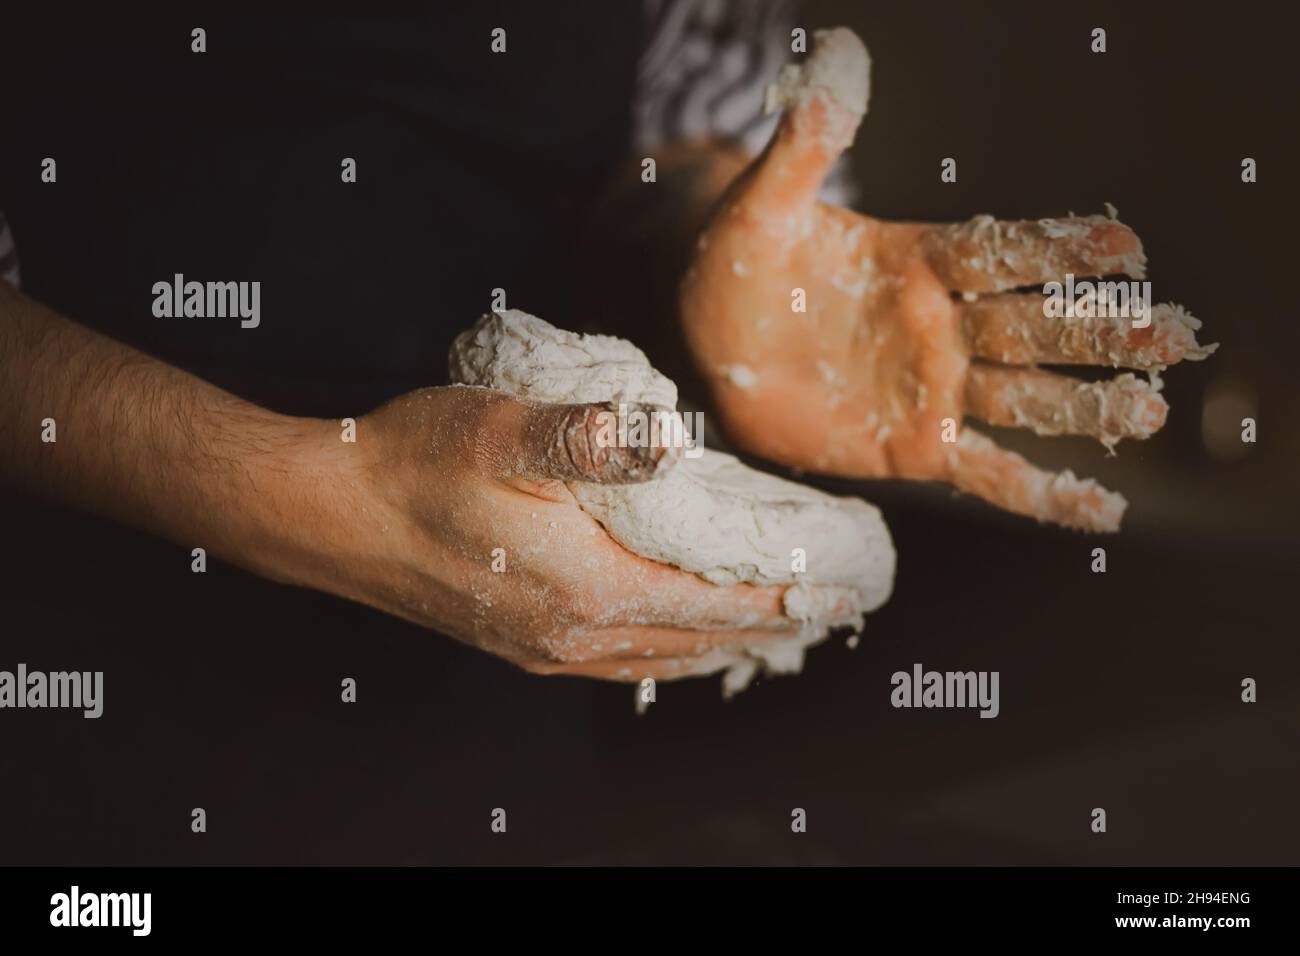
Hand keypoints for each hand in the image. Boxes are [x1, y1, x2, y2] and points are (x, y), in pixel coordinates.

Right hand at [306, 386, 853, 679]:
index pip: (714, 601)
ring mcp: (542, 645)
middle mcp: (573, 632)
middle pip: (697, 638)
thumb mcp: (500, 432)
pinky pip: (617, 661)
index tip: (839, 591)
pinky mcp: (516, 640)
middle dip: (768, 626)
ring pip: (659, 658)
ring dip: (720, 645)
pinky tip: (670, 643)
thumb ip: (588, 439)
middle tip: (826, 613)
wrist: (328, 513)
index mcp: (587, 586)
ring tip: (767, 632)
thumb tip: (665, 438)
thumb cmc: (412, 463)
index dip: (783, 595)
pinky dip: (666, 653)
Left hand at [679, 28, 1213, 531]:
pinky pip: (990, 475)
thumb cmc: (738, 271)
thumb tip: (839, 55)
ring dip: (1088, 407)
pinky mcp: (917, 448)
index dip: (1059, 250)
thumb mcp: (764, 206)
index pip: (1001, 251)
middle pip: (1034, 327)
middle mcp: (943, 325)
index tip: (1124, 247)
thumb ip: (807, 145)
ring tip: (1149, 411)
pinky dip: (1043, 496)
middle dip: (1099, 331)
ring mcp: (936, 389)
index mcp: (919, 260)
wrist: (709, 350)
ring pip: (1027, 398)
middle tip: (1171, 334)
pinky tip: (1100, 513)